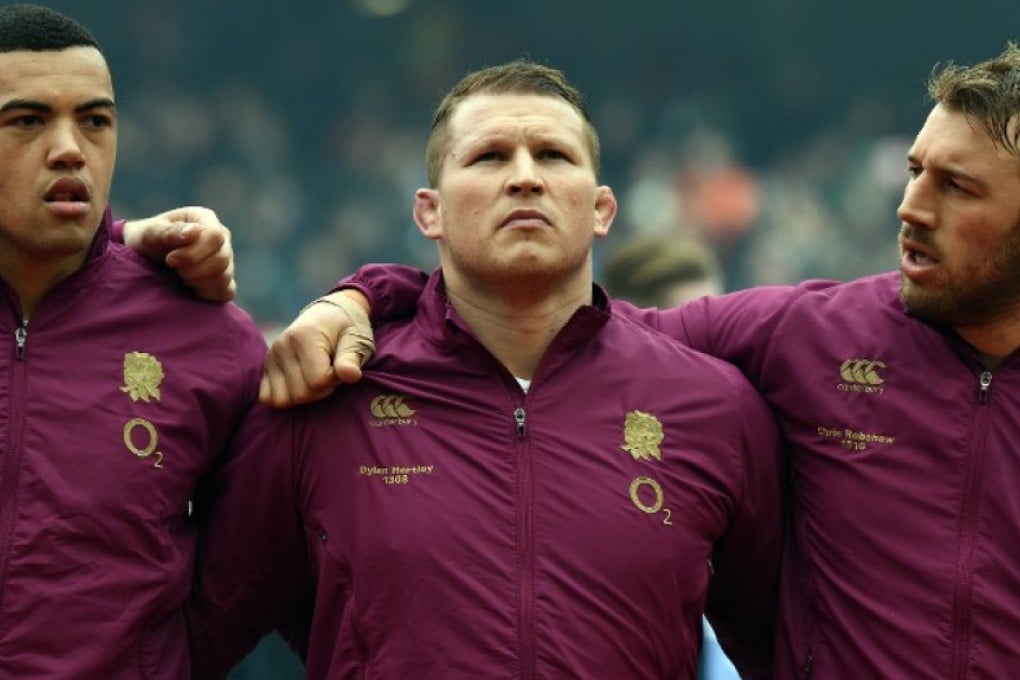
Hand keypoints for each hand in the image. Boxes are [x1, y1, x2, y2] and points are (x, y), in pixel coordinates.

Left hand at [122, 206, 235, 301]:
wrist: (144, 258)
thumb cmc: (147, 241)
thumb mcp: (151, 233)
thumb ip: (169, 232)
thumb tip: (195, 231)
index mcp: (205, 219)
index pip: (215, 237)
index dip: (194, 253)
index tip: (171, 260)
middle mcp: (221, 238)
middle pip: (221, 259)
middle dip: (193, 270)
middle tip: (173, 269)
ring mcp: (225, 260)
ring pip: (224, 277)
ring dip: (198, 282)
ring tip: (180, 277)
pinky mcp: (224, 280)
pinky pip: (226, 292)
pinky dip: (208, 293)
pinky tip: (191, 288)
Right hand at [260, 291, 374, 407]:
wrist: (329, 315)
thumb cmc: (347, 329)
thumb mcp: (356, 340)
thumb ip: (351, 359)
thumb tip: (351, 376)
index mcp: (304, 336)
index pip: (318, 381)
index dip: (334, 381)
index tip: (341, 369)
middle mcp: (281, 346)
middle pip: (300, 394)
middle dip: (321, 391)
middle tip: (331, 374)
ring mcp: (271, 357)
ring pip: (282, 400)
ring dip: (304, 396)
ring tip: (317, 378)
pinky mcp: (266, 367)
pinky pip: (268, 398)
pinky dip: (286, 397)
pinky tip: (302, 384)